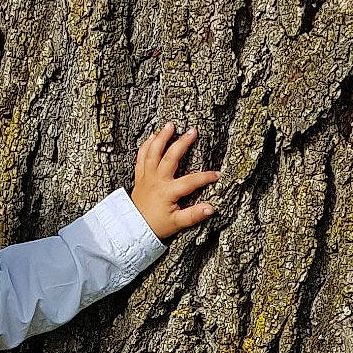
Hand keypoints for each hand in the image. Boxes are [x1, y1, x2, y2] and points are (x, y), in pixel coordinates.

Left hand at [130, 124, 220, 238]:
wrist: (134, 228)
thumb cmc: (157, 225)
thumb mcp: (177, 223)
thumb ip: (194, 215)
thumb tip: (211, 208)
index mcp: (167, 192)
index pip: (191, 181)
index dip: (205, 177)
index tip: (217, 174)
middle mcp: (156, 181)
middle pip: (170, 157)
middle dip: (183, 143)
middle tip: (193, 131)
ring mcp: (147, 177)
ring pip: (152, 152)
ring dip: (161, 137)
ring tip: (170, 125)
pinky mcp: (140, 176)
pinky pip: (141, 157)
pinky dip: (146, 146)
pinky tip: (152, 136)